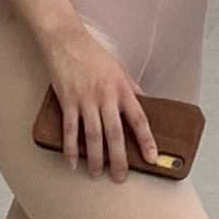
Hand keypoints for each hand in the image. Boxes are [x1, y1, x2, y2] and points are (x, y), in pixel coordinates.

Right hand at [41, 16, 157, 182]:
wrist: (66, 41)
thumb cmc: (94, 55)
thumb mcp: (119, 69)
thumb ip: (131, 89)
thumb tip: (144, 103)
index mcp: (122, 89)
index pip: (139, 119)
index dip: (146, 140)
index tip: (152, 158)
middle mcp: (106, 96)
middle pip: (115, 134)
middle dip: (119, 159)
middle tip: (120, 177)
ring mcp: (86, 100)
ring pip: (93, 136)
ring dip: (96, 159)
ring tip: (96, 175)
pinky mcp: (67, 101)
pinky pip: (70, 130)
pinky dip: (71, 148)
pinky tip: (74, 162)